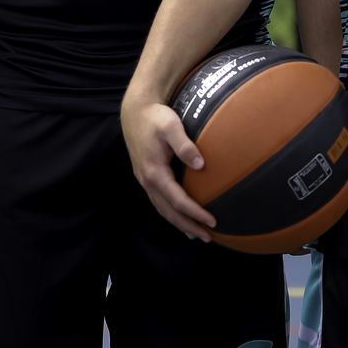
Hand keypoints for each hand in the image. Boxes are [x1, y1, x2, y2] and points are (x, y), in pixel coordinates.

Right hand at [122, 99, 217, 240]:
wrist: (135, 110)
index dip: (195, 213)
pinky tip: (179, 215)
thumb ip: (184, 145)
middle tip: (207, 237)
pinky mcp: (146, 176)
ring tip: (195, 234)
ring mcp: (145, 180)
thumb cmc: (155, 117)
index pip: (178, 200)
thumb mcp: (171, 126)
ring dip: (179, 223)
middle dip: (188, 225)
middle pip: (169, 211)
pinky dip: (170, 212)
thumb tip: (200, 164)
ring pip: (162, 209)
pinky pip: (159, 201)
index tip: (212, 221)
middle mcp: (147, 181)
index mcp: (154, 172)